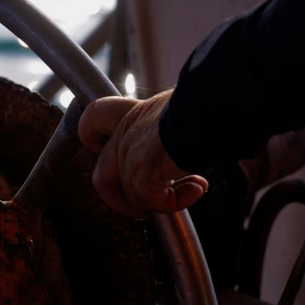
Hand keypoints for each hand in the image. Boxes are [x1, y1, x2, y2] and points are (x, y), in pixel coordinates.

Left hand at [78, 92, 207, 216]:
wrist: (210, 104)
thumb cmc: (205, 101)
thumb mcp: (178, 104)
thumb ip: (170, 122)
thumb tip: (189, 133)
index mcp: (132, 112)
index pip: (94, 118)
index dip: (95, 140)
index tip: (117, 154)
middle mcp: (124, 132)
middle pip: (101, 178)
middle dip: (124, 200)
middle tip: (151, 201)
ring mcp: (129, 154)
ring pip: (127, 196)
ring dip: (159, 203)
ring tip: (190, 190)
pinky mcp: (141, 174)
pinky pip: (151, 202)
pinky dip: (176, 202)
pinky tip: (199, 188)